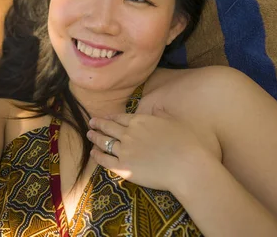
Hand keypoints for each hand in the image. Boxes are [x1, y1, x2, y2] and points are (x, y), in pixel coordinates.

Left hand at [87, 107, 217, 191]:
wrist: (187, 166)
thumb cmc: (186, 143)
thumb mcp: (174, 122)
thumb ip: (162, 114)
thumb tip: (156, 108)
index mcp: (140, 121)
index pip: (120, 117)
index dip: (110, 117)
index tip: (104, 116)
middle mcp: (128, 133)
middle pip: (108, 127)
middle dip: (98, 124)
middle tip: (91, 122)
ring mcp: (124, 150)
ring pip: (104, 141)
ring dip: (95, 137)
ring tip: (89, 134)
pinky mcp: (123, 167)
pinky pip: (105, 160)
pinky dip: (97, 155)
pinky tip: (93, 153)